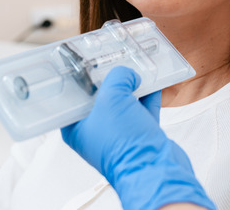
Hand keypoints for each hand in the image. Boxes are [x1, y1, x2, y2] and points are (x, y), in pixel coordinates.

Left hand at [62, 66, 215, 209]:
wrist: (155, 170)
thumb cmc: (123, 142)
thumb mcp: (113, 98)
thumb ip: (117, 78)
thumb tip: (127, 74)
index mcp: (77, 128)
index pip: (74, 97)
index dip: (81, 78)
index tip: (88, 62)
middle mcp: (96, 132)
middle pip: (101, 98)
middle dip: (110, 79)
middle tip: (116, 60)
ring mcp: (119, 135)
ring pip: (124, 103)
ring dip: (132, 86)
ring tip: (136, 67)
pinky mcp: (140, 137)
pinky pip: (142, 110)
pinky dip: (148, 95)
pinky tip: (152, 80)